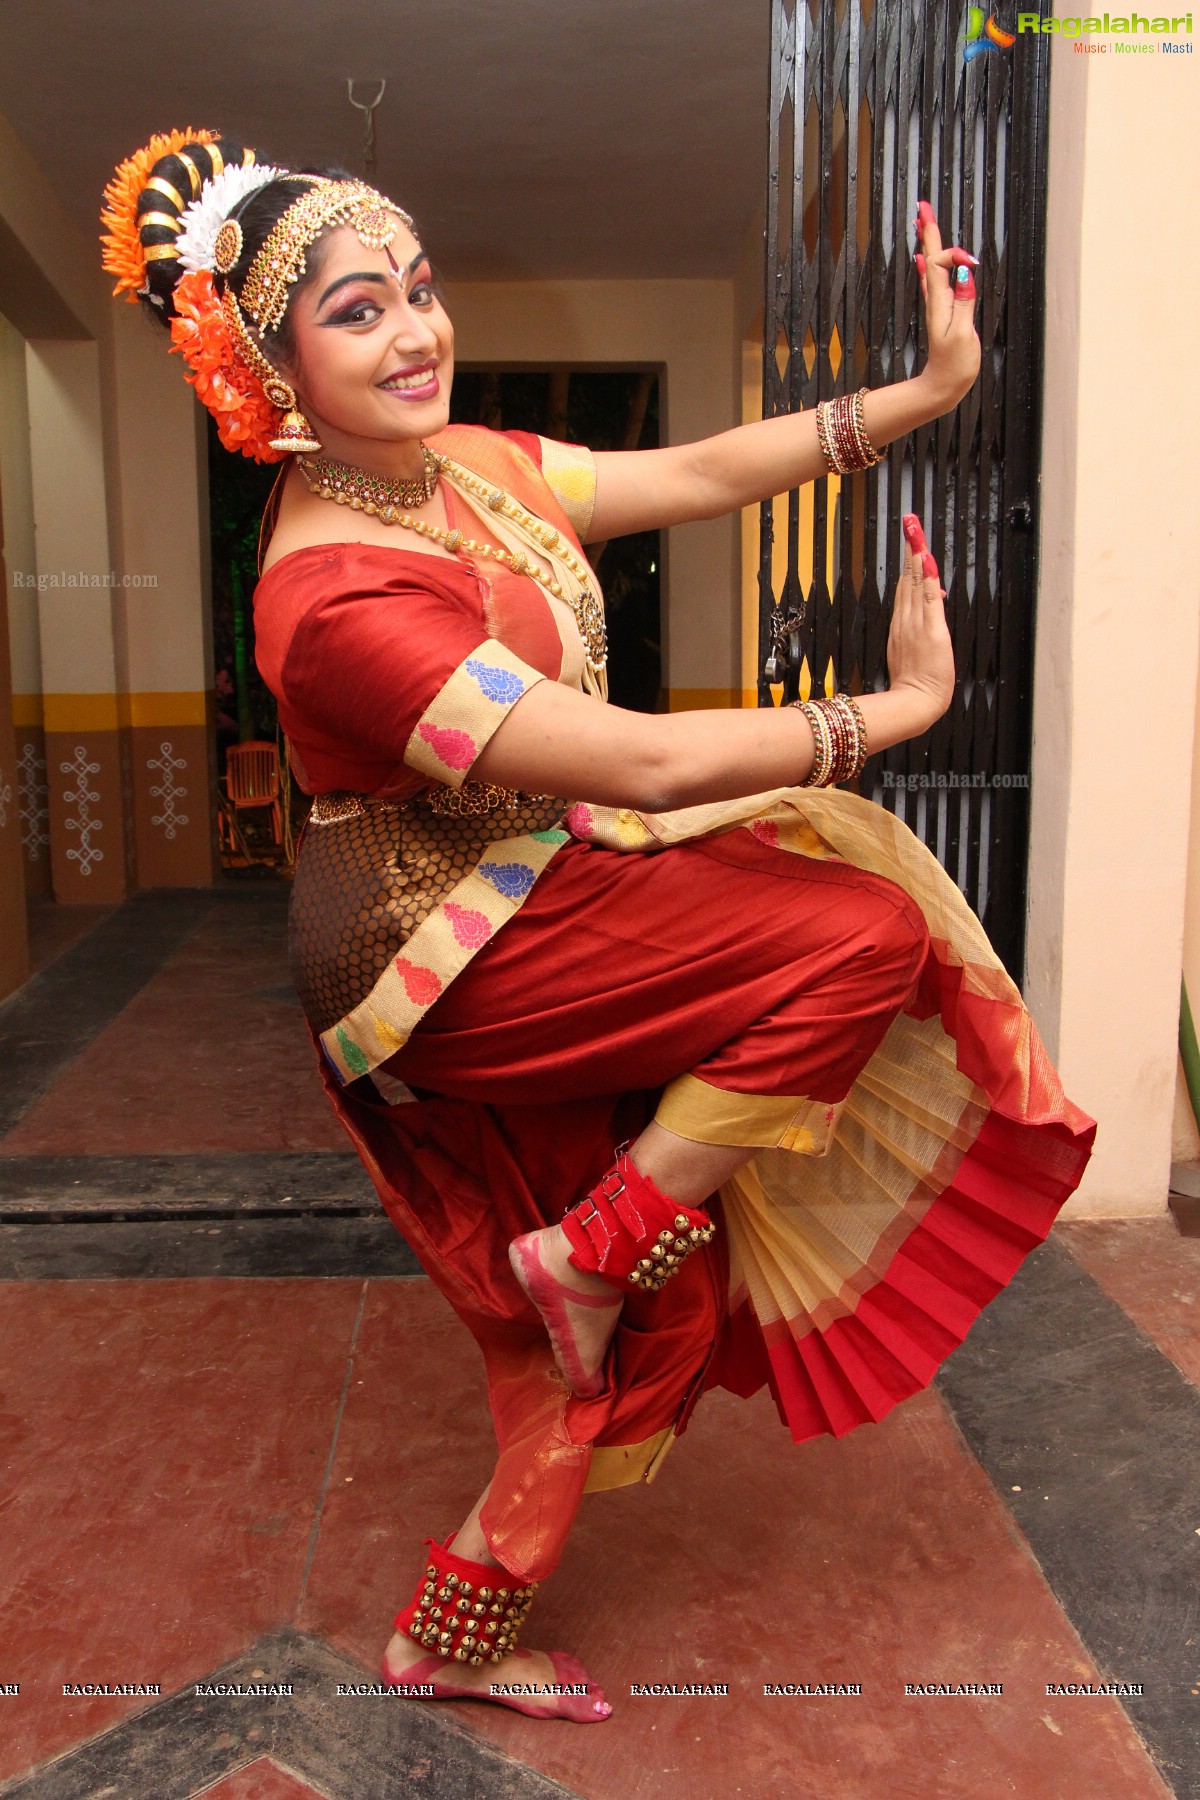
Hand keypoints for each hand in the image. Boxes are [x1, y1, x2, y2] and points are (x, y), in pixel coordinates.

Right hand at [885, 515, 954, 727]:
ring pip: (915, 582)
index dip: (907, 559)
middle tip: (909, 519)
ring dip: (916, 553)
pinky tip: (925, 558)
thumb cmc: (914, 685)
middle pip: (907, 576)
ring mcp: (917, 623)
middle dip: (910, 546)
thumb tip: (930, 608)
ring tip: (914, 528)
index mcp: (901, 624)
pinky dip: (926, 578)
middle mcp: (907, 619)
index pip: (905, 585)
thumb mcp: (911, 654)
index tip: (909, 536)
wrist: (915, 703)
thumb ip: (918, 631)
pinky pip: (928, 599)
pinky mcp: (930, 630)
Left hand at [912, 199, 980, 413]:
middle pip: (931, 257)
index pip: (941, 263)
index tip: (971, 262)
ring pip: (932, 265)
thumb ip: (965, 303)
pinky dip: (932, 264)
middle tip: (923, 206)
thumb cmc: (954, 365)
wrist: (943, 387)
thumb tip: (966, 273)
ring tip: (923, 221)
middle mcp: (937, 299)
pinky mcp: (944, 312)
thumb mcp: (962, 335)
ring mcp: (939, 304)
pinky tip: (925, 257)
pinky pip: (935, 281)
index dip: (955, 255)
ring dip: (929, 241)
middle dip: (929, 231)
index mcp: (940, 302)